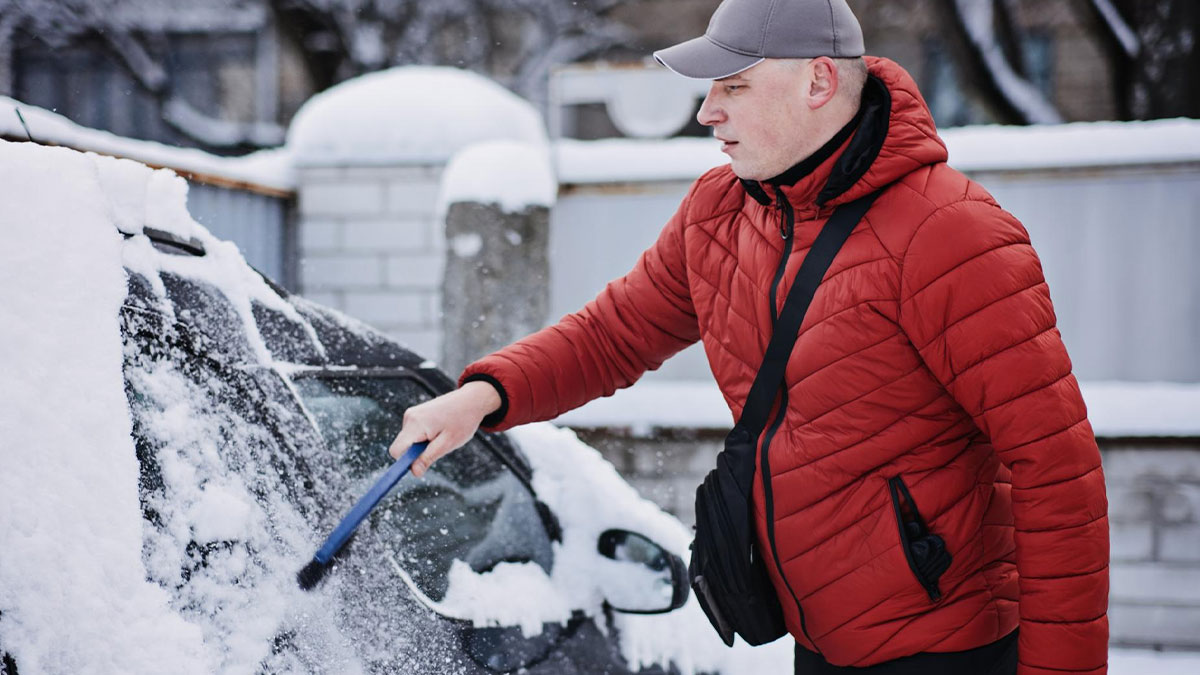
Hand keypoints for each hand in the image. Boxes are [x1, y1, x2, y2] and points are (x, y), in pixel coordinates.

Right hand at [387, 380, 501, 476]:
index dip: (405, 462)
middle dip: (416, 453)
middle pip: (402, 446)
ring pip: (408, 441)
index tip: (419, 467)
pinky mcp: (415, 414)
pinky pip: (413, 434)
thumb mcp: (448, 443)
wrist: (471, 400)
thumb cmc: (463, 421)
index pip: (397, 450)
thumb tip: (414, 472)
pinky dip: (423, 438)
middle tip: (437, 448)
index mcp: (416, 424)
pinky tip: (439, 431)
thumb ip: (428, 458)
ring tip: (441, 436)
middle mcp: (409, 417)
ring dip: (421, 445)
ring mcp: (411, 414)